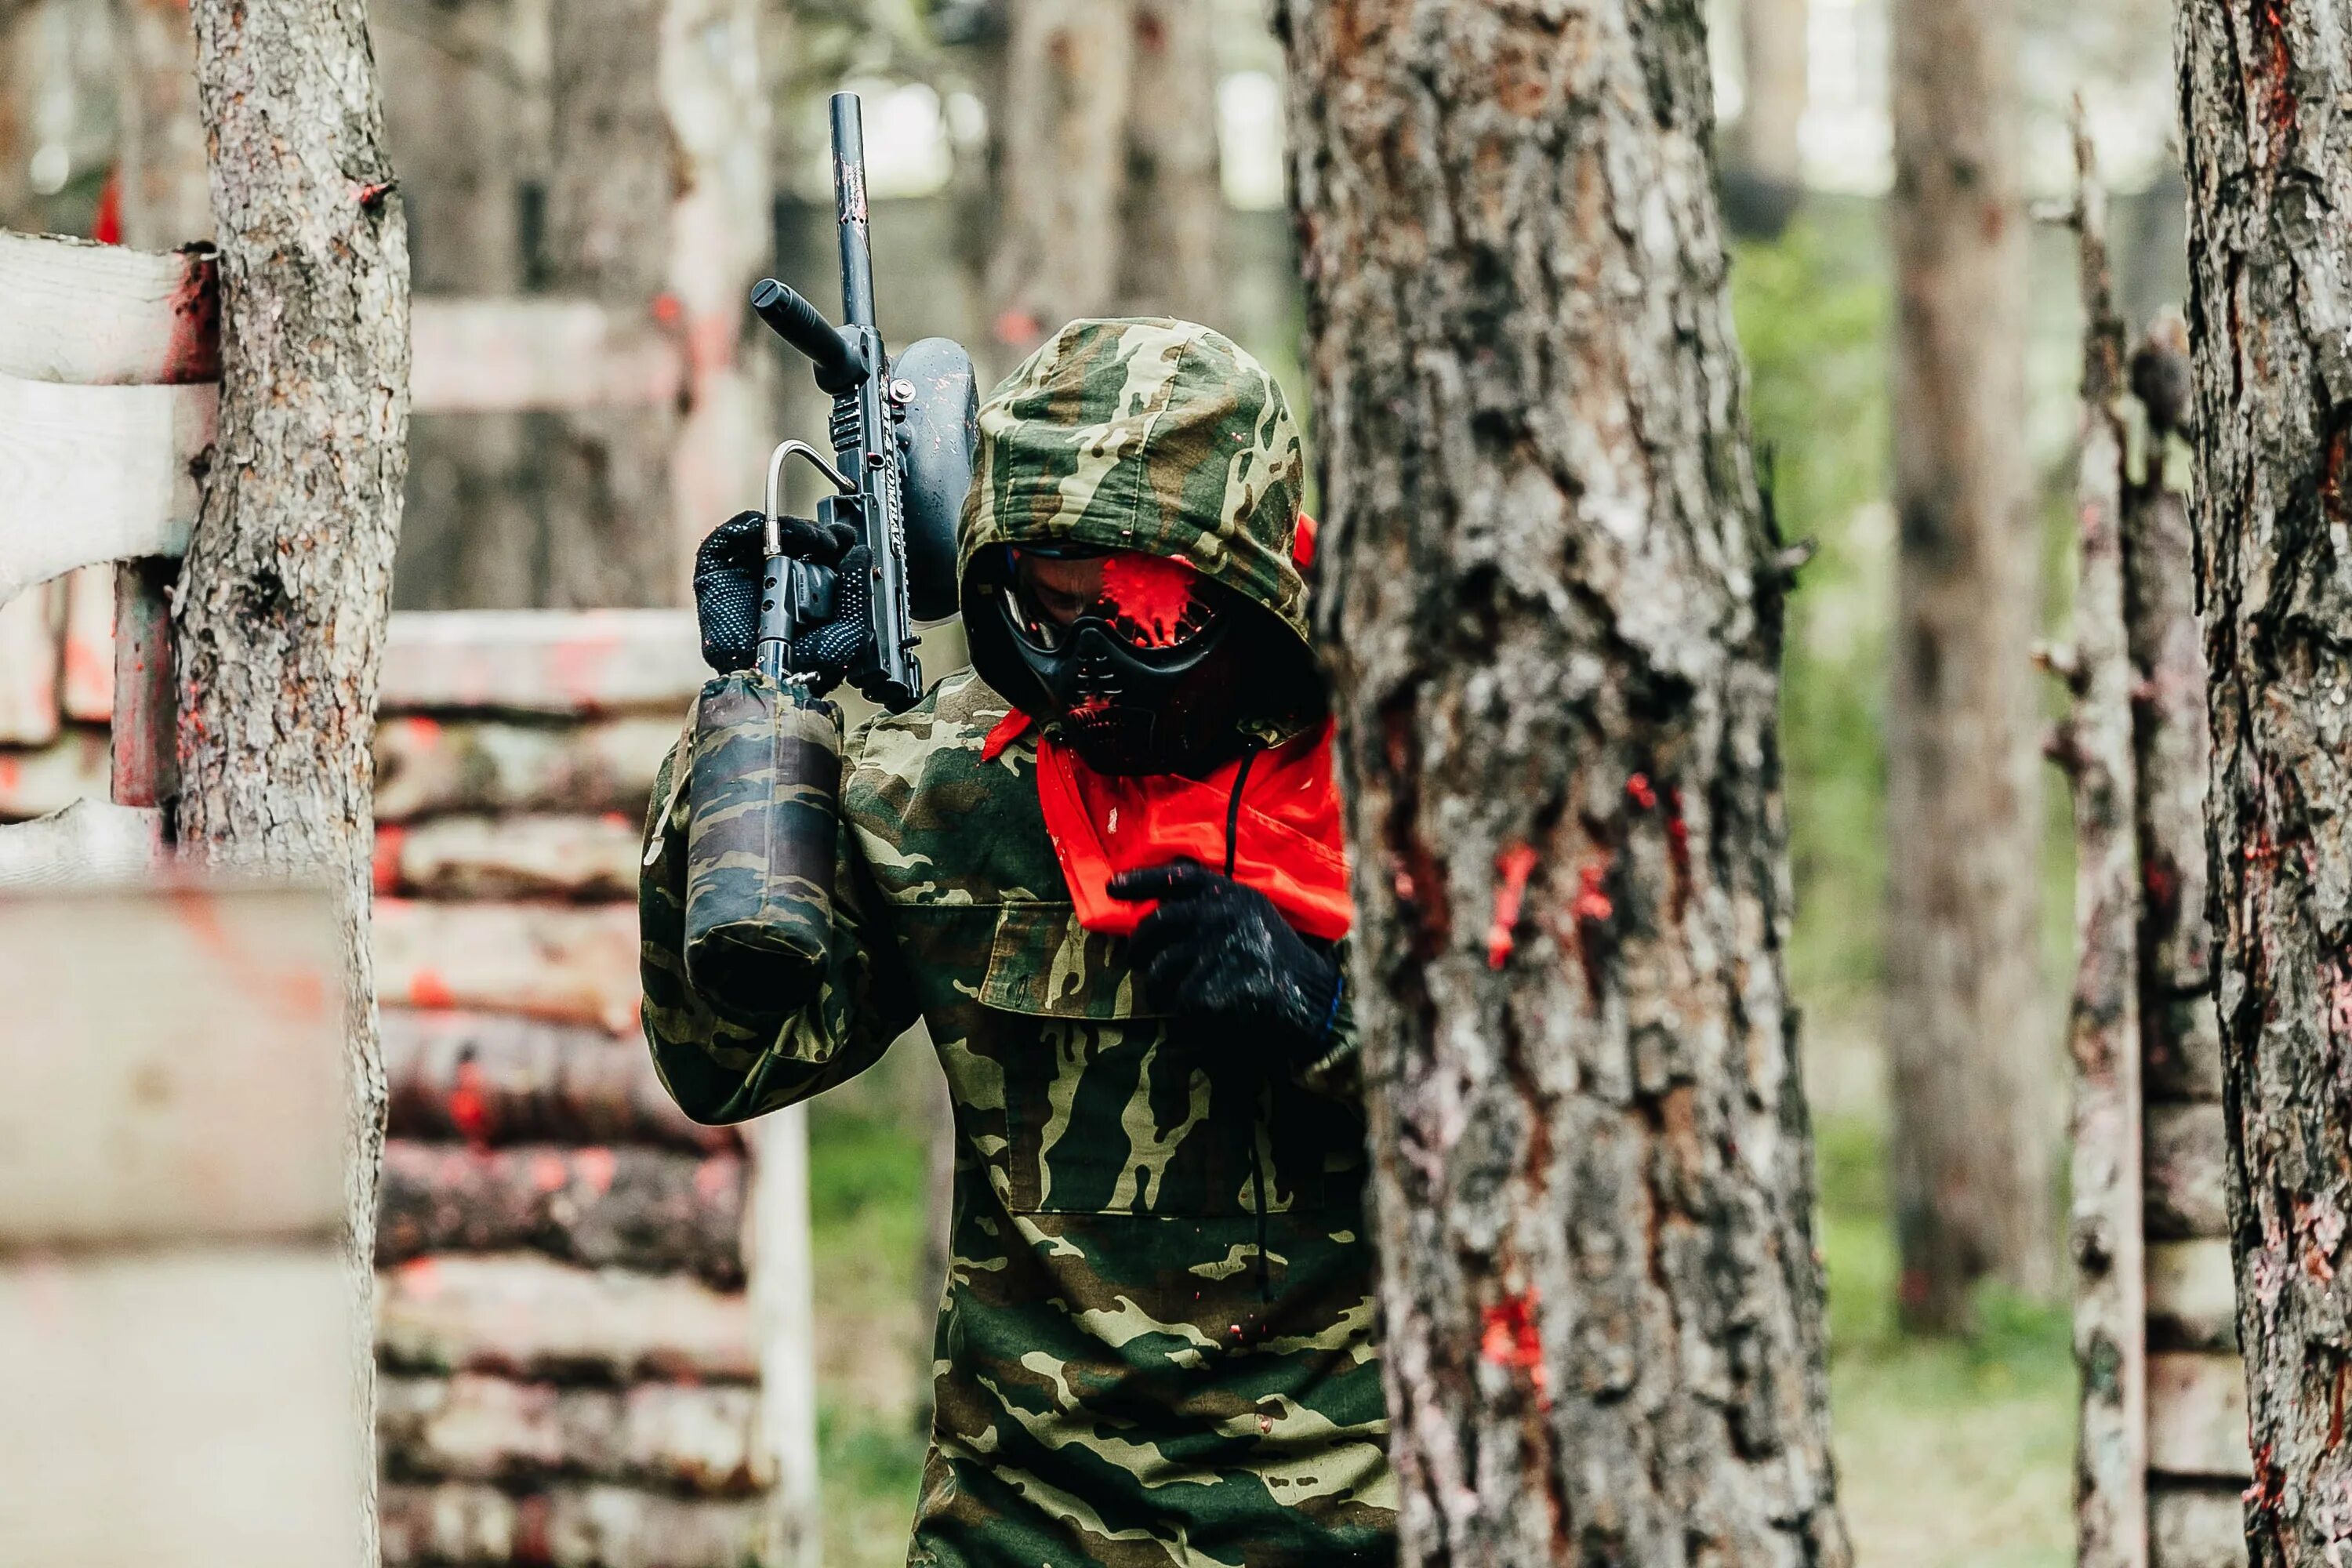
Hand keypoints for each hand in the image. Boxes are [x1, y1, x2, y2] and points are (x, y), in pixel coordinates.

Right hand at [692, 510, 856, 675]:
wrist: (764, 681)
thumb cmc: (803, 668)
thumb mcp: (848, 633)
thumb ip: (857, 594)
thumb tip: (860, 555)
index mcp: (806, 594)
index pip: (821, 556)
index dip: (836, 543)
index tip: (850, 538)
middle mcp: (777, 581)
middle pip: (797, 541)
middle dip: (819, 534)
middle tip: (834, 539)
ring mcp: (746, 576)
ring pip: (769, 534)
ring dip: (793, 528)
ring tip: (811, 539)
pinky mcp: (717, 572)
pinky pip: (730, 537)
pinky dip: (749, 525)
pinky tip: (769, 532)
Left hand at [1108, 860, 1342, 1049]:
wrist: (1312, 999)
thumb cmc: (1277, 956)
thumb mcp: (1252, 913)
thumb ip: (1212, 906)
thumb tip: (1156, 910)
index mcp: (1229, 894)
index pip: (1175, 877)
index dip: (1140, 880)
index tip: (1111, 887)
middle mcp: (1218, 916)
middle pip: (1155, 926)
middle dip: (1138, 946)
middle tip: (1135, 960)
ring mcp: (1213, 952)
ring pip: (1160, 970)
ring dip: (1159, 986)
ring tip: (1171, 994)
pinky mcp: (1208, 990)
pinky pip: (1178, 1000)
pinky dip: (1185, 1010)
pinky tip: (1205, 1012)